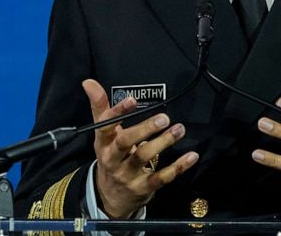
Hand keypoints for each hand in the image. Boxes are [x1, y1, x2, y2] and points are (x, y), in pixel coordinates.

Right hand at [83, 79, 198, 218]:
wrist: (109, 197)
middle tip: (164, 117)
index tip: (132, 99)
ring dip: (163, 142)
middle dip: (144, 129)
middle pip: (125, 142)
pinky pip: (162, 177)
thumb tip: (89, 82)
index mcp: (103, 143)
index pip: (106, 126)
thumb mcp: (103, 135)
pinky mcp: (143, 187)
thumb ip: (100, 107)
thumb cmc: (110, 156)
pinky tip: (191, 156)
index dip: (118, 112)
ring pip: (143, 157)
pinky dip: (178, 167)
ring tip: (178, 129)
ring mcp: (127, 174)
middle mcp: (112, 159)